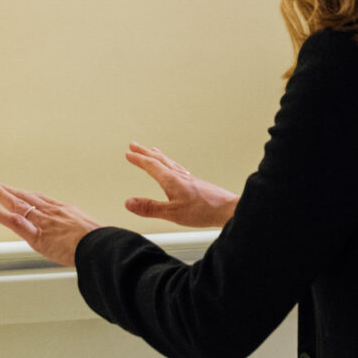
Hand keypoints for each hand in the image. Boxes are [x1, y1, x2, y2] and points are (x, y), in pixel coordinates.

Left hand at [0, 179, 102, 266]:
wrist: (98, 246)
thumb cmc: (99, 242)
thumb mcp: (92, 230)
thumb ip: (82, 230)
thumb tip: (87, 235)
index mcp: (65, 210)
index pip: (42, 200)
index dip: (28, 195)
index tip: (20, 191)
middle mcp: (51, 212)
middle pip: (27, 197)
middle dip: (11, 190)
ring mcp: (42, 221)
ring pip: (17, 204)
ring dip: (1, 194)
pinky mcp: (35, 235)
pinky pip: (13, 221)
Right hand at [121, 143, 237, 227]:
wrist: (228, 209)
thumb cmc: (204, 211)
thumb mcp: (172, 213)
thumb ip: (150, 208)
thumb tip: (129, 202)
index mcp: (171, 180)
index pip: (151, 166)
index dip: (139, 159)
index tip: (128, 153)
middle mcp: (180, 176)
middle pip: (160, 160)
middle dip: (145, 152)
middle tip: (134, 145)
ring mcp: (189, 178)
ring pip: (170, 162)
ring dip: (158, 156)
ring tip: (152, 151)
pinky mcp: (197, 183)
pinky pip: (179, 168)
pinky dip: (171, 164)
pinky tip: (175, 169)